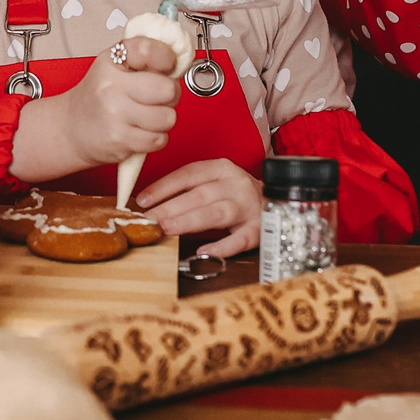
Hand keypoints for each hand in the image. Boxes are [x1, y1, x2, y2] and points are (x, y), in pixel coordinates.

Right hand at [8, 35, 180, 182]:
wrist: (70, 129)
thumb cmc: (99, 97)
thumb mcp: (114, 66)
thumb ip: (145, 58)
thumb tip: (181, 56)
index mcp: (111, 61)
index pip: (150, 50)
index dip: (168, 58)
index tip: (167, 65)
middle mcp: (111, 85)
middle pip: (168, 89)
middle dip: (170, 95)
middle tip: (157, 97)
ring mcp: (114, 114)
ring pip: (168, 117)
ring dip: (162, 120)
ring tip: (146, 116)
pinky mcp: (119, 140)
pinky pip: (159, 139)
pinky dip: (154, 138)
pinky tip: (140, 131)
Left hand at [136, 157, 264, 257]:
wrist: (276, 203)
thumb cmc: (234, 194)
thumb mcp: (213, 183)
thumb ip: (187, 192)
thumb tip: (150, 206)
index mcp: (221, 169)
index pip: (188, 174)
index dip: (163, 187)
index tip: (142, 201)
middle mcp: (236, 184)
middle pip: (200, 194)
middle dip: (172, 207)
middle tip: (150, 220)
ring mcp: (249, 207)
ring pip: (218, 213)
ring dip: (190, 221)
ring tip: (168, 229)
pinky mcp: (258, 230)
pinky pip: (239, 239)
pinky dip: (222, 246)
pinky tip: (203, 251)